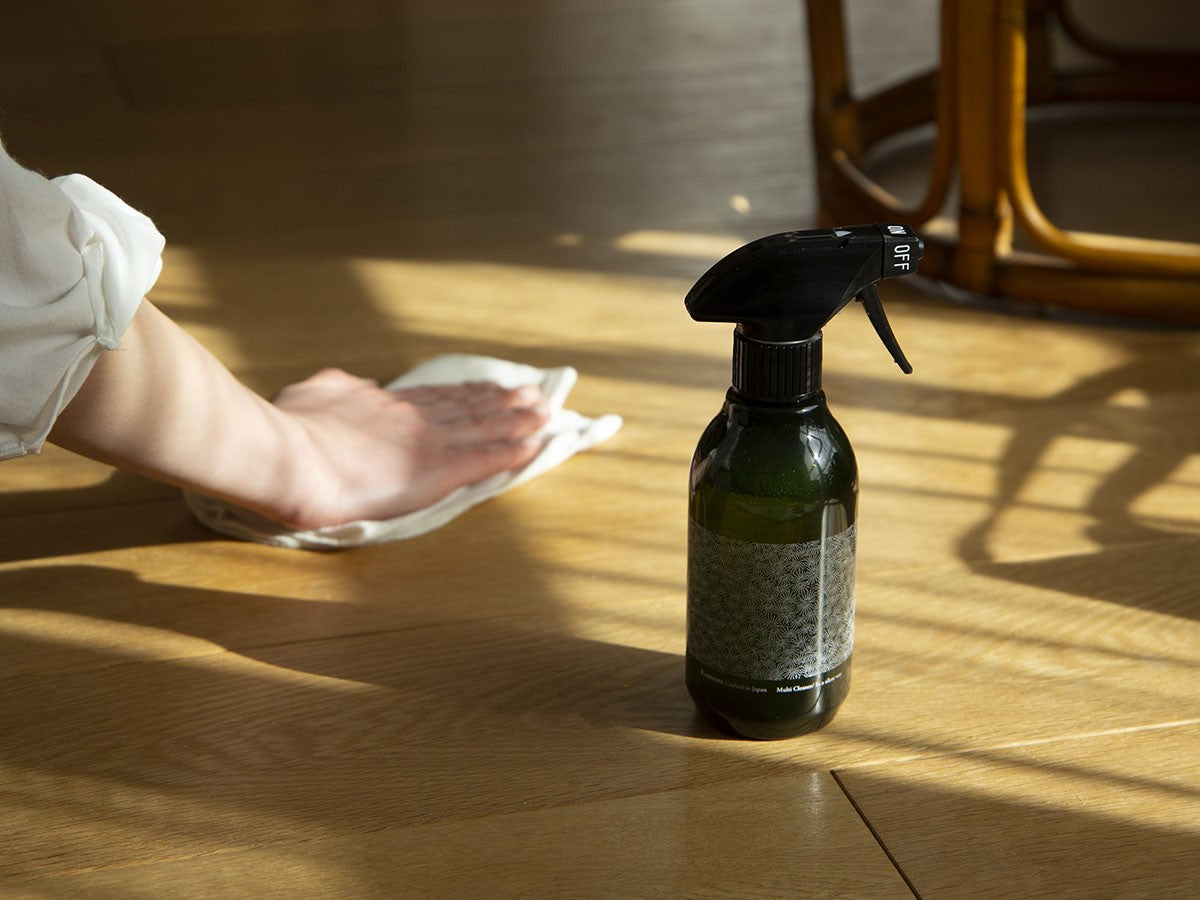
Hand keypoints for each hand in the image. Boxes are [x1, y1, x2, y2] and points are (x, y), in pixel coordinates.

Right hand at [271, 369, 549, 528]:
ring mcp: (427, 441)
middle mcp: (412, 417)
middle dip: (501, 401)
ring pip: (484, 427)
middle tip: (531, 394)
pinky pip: (485, 459)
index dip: (465, 393)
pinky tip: (534, 446)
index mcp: (381, 401)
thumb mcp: (311, 394)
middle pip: (467, 406)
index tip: (486, 388)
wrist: (289, 454)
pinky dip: (512, 452)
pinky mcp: (437, 469)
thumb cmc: (287, 430)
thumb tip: (352, 385)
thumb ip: (336, 390)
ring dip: (518, 421)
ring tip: (545, 413)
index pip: (433, 397)